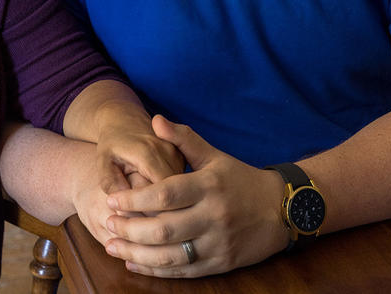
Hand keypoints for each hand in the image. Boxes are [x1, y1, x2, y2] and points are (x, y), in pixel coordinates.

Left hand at [102, 115, 289, 276]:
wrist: (282, 209)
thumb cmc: (241, 179)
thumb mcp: (214, 156)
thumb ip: (184, 139)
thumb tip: (155, 119)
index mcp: (208, 186)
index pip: (166, 194)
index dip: (135, 199)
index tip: (111, 199)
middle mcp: (213, 216)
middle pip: (164, 229)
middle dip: (131, 230)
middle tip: (108, 224)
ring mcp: (218, 243)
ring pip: (171, 256)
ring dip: (137, 254)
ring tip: (112, 247)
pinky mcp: (221, 263)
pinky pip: (184, 271)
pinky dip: (157, 271)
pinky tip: (135, 264)